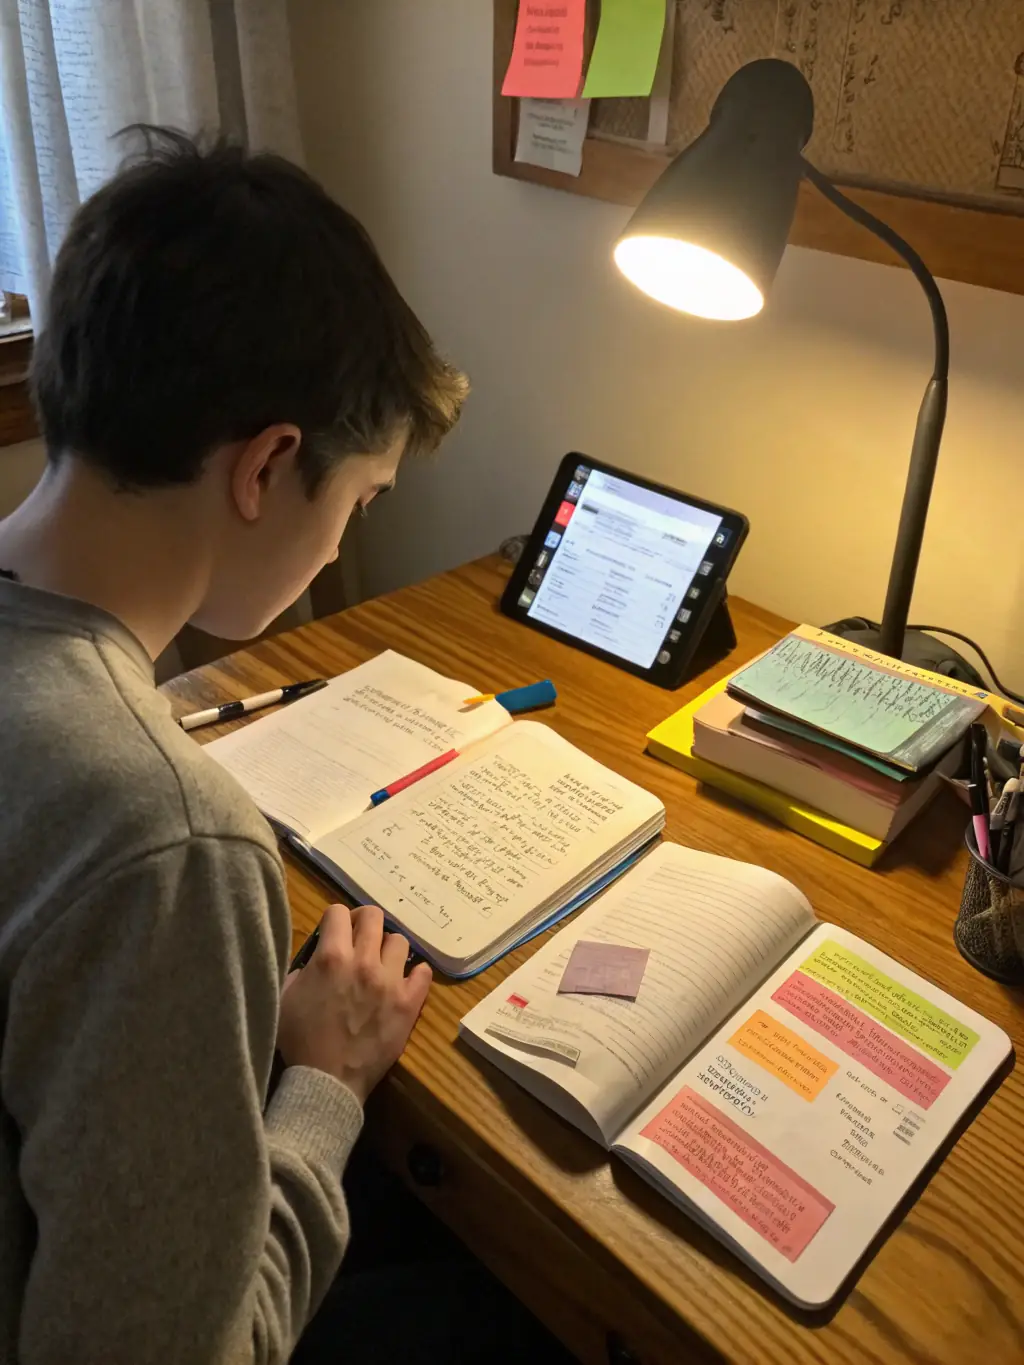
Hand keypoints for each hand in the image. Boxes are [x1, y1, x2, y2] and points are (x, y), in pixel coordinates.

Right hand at [277, 904, 431, 1104]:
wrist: (328, 1080)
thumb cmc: (301, 1041)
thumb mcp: (285, 998)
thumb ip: (301, 971)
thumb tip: (315, 960)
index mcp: (331, 957)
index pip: (337, 912)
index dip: (334, 919)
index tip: (334, 931)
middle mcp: (363, 962)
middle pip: (374, 916)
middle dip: (363, 922)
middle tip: (359, 938)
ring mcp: (390, 981)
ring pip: (400, 941)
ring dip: (387, 948)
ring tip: (380, 963)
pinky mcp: (409, 1003)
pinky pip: (423, 972)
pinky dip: (414, 973)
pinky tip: (403, 981)